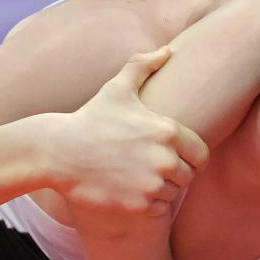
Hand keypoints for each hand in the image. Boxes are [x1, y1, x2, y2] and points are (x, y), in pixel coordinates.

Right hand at [46, 47, 209, 215]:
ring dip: (161, 189)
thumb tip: (167, 50)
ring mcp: (151, 184)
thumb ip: (143, 66)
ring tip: (139, 178)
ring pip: (173, 193)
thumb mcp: (117, 88)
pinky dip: (149, 205)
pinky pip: (159, 210)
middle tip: (151, 167)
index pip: (201, 154)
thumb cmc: (90, 118)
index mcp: (167, 131)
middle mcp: (164, 159)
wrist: (58, 151)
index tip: (176, 157)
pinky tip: (132, 192)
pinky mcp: (137, 205)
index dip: (191, 157)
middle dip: (174, 173)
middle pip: (188, 176)